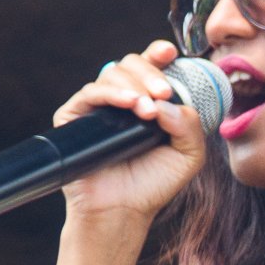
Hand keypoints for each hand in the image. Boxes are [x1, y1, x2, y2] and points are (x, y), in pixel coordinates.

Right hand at [54, 39, 207, 223]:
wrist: (123, 211)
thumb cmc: (153, 184)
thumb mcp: (188, 154)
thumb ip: (191, 125)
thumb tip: (168, 101)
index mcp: (146, 101)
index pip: (150, 67)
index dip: (158, 54)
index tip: (170, 53)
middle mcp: (120, 100)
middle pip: (131, 63)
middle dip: (151, 72)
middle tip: (163, 93)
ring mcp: (96, 108)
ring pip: (112, 74)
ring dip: (135, 86)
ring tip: (148, 110)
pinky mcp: (74, 118)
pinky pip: (90, 93)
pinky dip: (112, 94)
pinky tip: (130, 104)